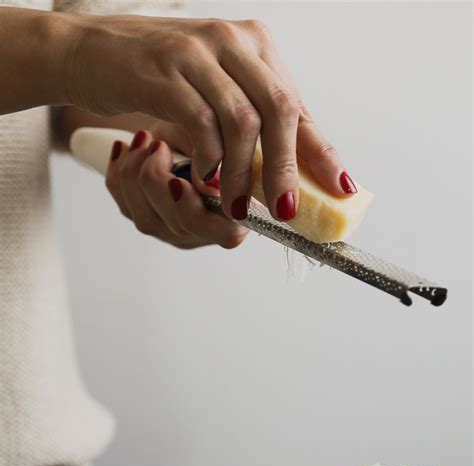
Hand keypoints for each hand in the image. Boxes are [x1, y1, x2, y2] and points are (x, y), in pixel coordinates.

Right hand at [66, 15, 356, 223]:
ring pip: (243, 120)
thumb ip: (248, 118)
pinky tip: (206, 179)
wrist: (91, 52)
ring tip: (237, 205)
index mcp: (254, 45)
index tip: (340, 187)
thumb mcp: (213, 89)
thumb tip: (285, 171)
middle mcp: (233, 41)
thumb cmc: (158, 77)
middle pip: (280, 108)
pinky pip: (201, 122)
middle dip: (286, 168)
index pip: (297, 104)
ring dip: (244, 174)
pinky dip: (209, 159)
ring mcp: (199, 52)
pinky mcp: (165, 71)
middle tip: (284, 210)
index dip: (320, 150)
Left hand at [105, 123, 247, 249]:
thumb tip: (208, 183)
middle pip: (179, 226)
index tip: (178, 181)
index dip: (201, 211)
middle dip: (159, 183)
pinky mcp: (147, 218)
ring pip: (147, 221)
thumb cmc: (208, 120)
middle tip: (157, 145)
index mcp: (238, 210)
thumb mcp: (215, 127)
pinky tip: (124, 148)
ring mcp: (174, 229)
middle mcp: (207, 228)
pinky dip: (118, 175)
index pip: (227, 233)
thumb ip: (215, 153)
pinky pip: (125, 207)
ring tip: (144, 139)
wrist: (184, 113)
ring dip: (136, 175)